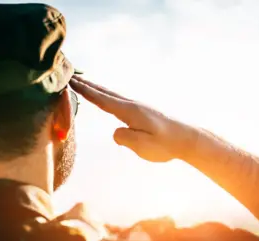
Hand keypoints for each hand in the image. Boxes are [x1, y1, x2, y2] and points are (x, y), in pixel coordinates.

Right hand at [69, 75, 195, 161]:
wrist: (187, 138)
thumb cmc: (166, 144)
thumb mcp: (142, 146)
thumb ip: (124, 138)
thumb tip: (115, 132)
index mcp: (129, 111)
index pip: (101, 100)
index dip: (85, 91)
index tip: (71, 81)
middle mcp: (132, 105)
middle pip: (105, 93)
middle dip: (87, 85)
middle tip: (71, 77)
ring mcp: (137, 107)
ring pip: (112, 95)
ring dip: (97, 89)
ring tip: (84, 84)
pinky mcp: (142, 112)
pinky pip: (119, 101)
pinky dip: (107, 96)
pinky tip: (107, 99)